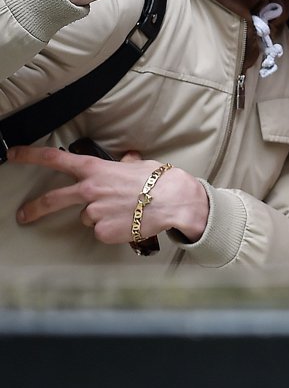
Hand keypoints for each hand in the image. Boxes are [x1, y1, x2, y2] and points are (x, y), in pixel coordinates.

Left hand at [10, 145, 207, 244]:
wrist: (174, 201)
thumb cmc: (159, 180)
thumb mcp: (139, 165)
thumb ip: (124, 165)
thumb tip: (127, 160)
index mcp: (95, 169)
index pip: (56, 159)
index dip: (31, 155)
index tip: (14, 154)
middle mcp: (89, 191)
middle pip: (53, 198)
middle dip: (35, 208)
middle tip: (23, 215)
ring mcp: (94, 213)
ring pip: (88, 217)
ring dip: (100, 216)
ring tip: (123, 211)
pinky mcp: (103, 232)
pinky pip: (102, 232)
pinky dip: (112, 229)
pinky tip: (128, 221)